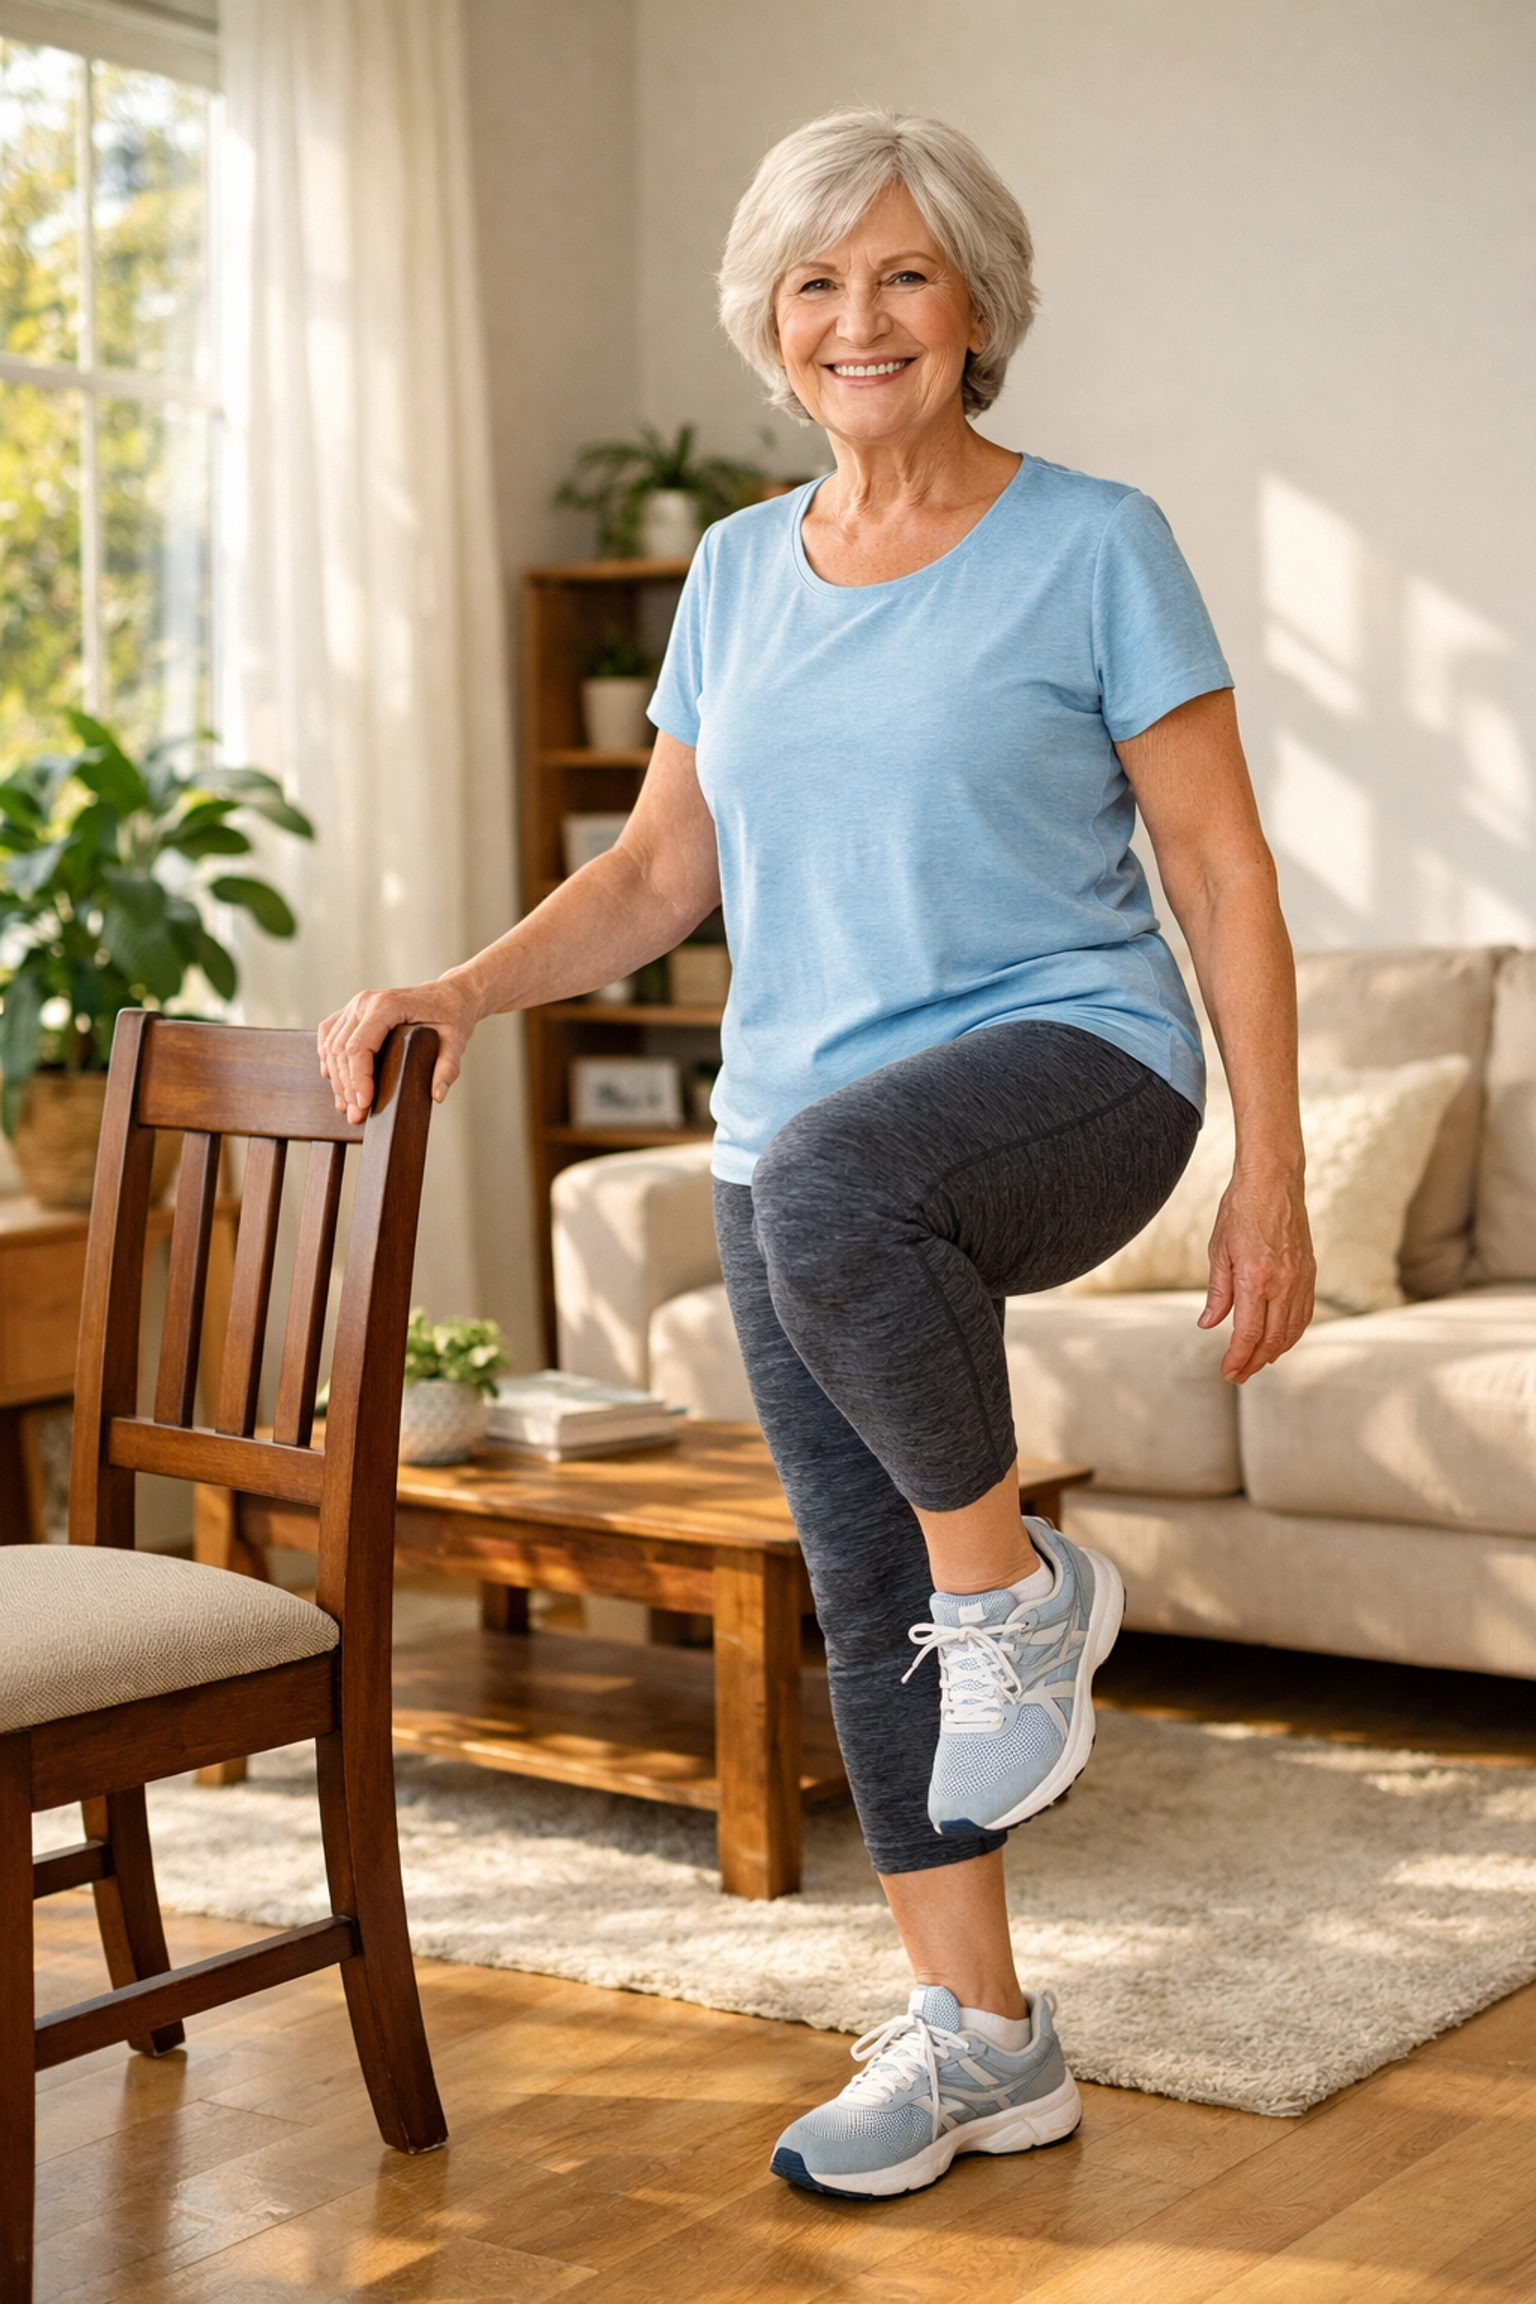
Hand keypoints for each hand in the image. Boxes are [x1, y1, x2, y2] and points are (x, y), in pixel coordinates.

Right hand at [317, 974, 480, 1121]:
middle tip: (357, 1115)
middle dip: (346, 1086)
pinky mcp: (352, 1012)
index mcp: (386, 1006)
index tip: (363, 1104)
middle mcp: (365, 1002)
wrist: (448, 995)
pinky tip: (334, 1079)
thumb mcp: (457, 1040)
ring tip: (347, 1106)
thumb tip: (437, 1095)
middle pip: (341, 1050)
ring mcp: (355, 1005)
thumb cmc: (451, 1014)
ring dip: (337, 1079)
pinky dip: (329, 1059)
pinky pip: (330, 1035)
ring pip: (332, 1045)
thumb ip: (448, 1067)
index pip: (358, 1047)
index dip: (357, 1079)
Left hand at [1198, 1163, 1314, 1383]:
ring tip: (1256, 1363)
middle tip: (1237, 1375)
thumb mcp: (1218, 1250)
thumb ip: (1218, 1292)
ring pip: (1292, 1330)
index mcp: (1255, 1279)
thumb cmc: (1240, 1211)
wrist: (1273, 1181)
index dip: (1238, 1358)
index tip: (1227, 1372)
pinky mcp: (1309, 1273)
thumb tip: (1209, 1325)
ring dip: (1274, 1352)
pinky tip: (1280, 1341)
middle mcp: (1283, 1283)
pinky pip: (1303, 1314)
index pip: (1248, 1333)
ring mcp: (1300, 1279)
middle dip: (1253, 1362)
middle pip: (1271, 1339)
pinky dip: (1292, 1334)